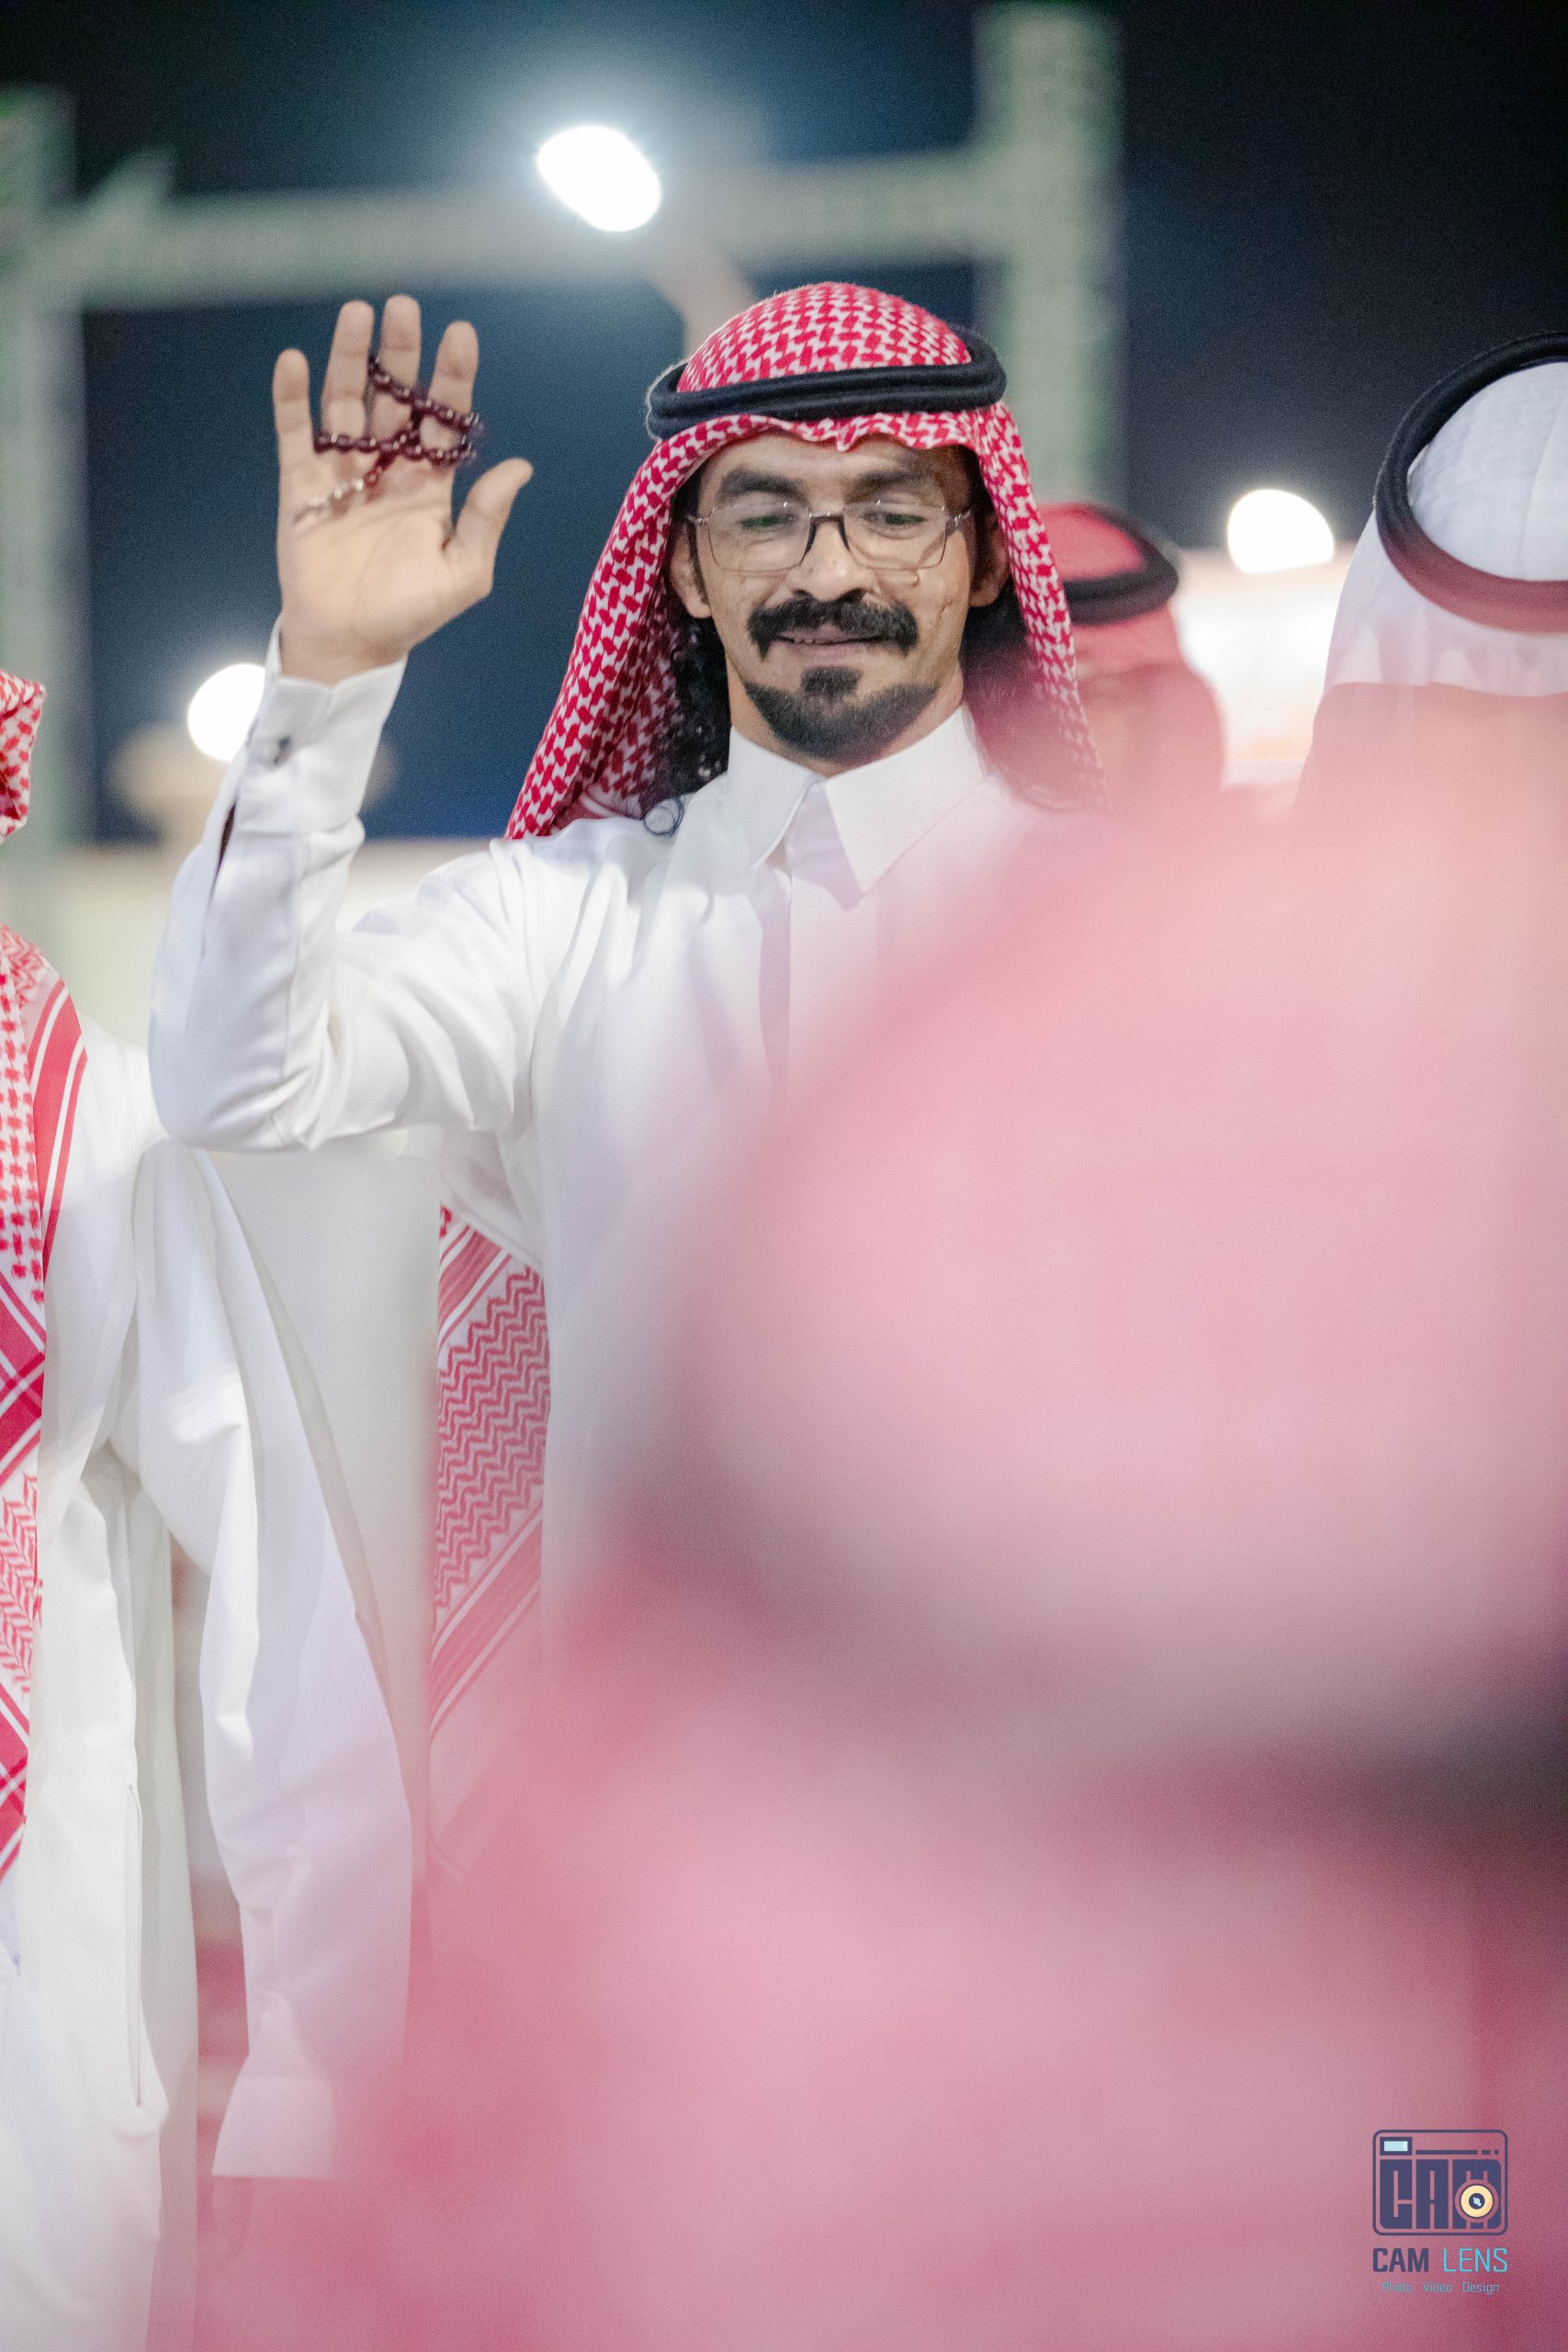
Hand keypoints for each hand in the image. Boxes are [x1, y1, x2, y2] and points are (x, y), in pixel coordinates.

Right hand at [273, 295, 531, 684]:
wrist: (348, 644)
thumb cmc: (409, 613)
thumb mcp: (463, 574)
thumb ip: (486, 519)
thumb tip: (521, 467)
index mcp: (430, 486)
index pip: (443, 420)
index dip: (451, 378)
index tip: (461, 335)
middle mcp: (388, 469)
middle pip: (394, 399)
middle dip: (400, 353)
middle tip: (404, 307)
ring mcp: (342, 473)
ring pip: (346, 403)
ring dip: (349, 359)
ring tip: (357, 314)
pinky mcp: (300, 485)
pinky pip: (295, 434)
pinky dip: (292, 399)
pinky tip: (296, 361)